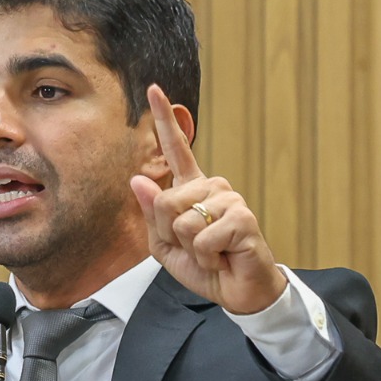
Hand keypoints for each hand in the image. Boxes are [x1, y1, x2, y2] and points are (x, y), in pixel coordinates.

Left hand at [129, 84, 287, 314]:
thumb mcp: (166, 246)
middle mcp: (212, 187)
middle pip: (166, 202)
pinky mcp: (242, 217)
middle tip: (197, 248)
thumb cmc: (206, 267)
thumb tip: (138, 180)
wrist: (238, 292)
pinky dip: (207, 257)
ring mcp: (229, 199)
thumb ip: (153, 216)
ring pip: (182, 221)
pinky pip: (203, 237)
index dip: (165, 120)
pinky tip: (224, 256)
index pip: (176, 150)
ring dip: (191, 248)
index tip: (153, 88)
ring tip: (213, 252)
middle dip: (172, 235)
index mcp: (192, 190)